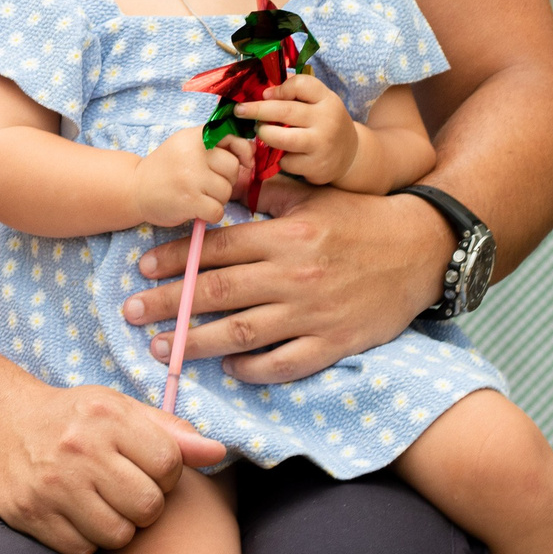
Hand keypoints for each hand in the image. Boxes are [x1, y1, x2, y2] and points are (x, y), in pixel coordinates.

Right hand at [0, 379, 228, 553]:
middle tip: (125, 491)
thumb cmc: (75, 420)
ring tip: (101, 504)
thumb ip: (171, 432)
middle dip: (144, 505)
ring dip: (117, 527)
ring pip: (118, 535)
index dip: (166, 474)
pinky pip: (83, 549)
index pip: (169, 464)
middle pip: (147, 506)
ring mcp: (52, 484)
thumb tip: (219, 452)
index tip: (146, 468)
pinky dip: (85, 539)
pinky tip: (76, 515)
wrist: (2, 426)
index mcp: (106, 415)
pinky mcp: (30, 514)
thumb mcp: (121, 410)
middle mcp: (78, 449)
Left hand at [117, 185, 454, 382]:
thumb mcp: (314, 196)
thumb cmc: (363, 218)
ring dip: (194, 342)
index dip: (175, 259)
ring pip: (239, 333)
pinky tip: (228, 367)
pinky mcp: (333, 344)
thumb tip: (223, 184)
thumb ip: (267, 194)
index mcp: (284, 235)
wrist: (421, 250)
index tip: (142, 268)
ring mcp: (311, 314)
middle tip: (131, 312)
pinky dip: (251, 369)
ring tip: (162, 346)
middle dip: (167, 303)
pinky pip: (282, 364)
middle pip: (216, 292)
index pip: (216, 248)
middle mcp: (292, 275)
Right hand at [131, 126, 250, 227]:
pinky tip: (196, 209)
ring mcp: (190, 177)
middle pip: (233, 168)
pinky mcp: (189, 200)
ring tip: (198, 195)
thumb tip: (252, 150)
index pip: (232, 136)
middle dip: (226, 180)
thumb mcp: (187, 146)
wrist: (134, 189)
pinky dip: (210, 214)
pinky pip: (218, 210)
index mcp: (194, 136)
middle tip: (207, 184)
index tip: (243, 162)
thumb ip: (216, 144)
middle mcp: (193, 153)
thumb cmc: (167, 168)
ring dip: (217, 199)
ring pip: (226, 191)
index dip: (242, 151)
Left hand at [233, 73, 358, 186]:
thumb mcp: (319, 102)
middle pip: (284, 111)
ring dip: (264, 133)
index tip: (265, 94)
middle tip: (240, 111)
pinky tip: (283, 153)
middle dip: (256, 110)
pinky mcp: (315, 166)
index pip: (301, 85)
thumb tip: (263, 90)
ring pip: (281, 138)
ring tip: (261, 131)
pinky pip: (285, 161)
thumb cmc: (325, 122)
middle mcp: (326, 120)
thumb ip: (296, 93)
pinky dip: (279, 157)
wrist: (350, 154)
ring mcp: (321, 145)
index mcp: (327, 99)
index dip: (278, 89)